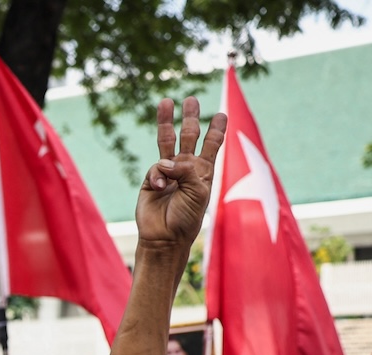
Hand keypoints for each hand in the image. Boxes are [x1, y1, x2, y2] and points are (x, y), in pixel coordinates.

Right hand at [134, 97, 225, 253]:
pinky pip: (155, 168)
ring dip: (167, 122)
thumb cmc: (187, 217)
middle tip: (191, 99)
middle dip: (190, 118)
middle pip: (189, 136)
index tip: (221, 115)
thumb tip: (165, 161)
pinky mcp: (150, 180)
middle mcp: (186, 169)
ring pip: (167, 142)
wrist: (164, 237)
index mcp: (203, 171)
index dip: (216, 130)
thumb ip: (186, 169)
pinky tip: (159, 186)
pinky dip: (158, 175)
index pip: (211, 145)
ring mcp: (168, 173)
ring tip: (166, 102)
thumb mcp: (197, 191)